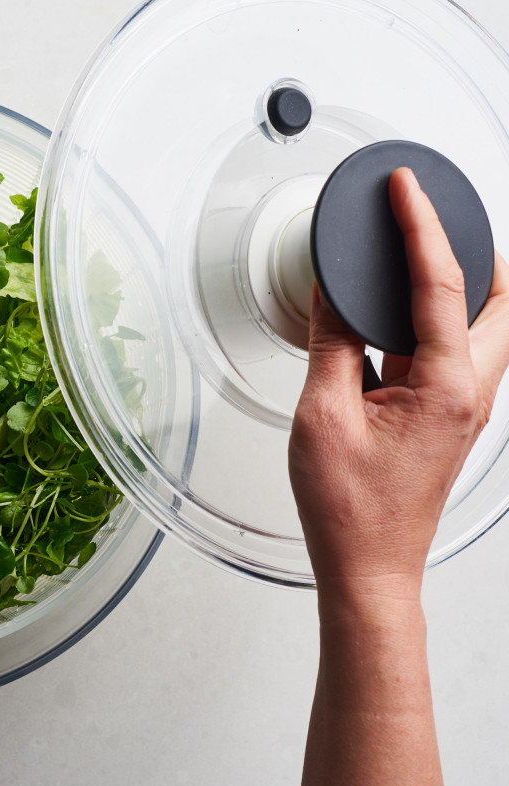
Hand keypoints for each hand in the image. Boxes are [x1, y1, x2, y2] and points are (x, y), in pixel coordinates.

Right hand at [289, 167, 508, 597]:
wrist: (370, 567)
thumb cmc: (350, 509)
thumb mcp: (323, 415)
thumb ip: (331, 342)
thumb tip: (331, 291)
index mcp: (447, 387)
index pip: (440, 284)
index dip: (420, 226)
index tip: (405, 188)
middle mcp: (471, 391)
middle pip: (502, 297)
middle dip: (475, 247)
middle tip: (432, 217)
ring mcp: (464, 404)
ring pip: (485, 322)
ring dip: (459, 282)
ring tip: (413, 253)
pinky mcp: (448, 415)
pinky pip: (455, 347)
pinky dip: (435, 315)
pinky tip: (395, 312)